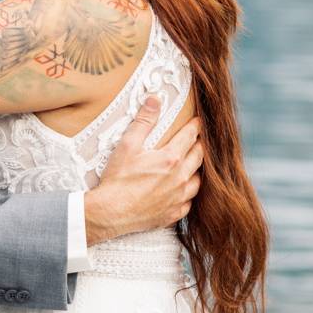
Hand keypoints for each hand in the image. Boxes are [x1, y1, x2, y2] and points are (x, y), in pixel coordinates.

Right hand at [83, 97, 202, 243]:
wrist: (111, 212)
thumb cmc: (118, 179)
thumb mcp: (127, 145)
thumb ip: (144, 121)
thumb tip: (155, 99)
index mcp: (170, 159)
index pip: (190, 137)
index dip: (195, 127)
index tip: (199, 121)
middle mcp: (180, 178)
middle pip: (199, 157)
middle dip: (200, 146)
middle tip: (200, 140)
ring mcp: (178, 198)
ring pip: (198, 181)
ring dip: (198, 171)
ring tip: (195, 165)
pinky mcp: (173, 214)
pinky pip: (189, 203)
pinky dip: (189, 194)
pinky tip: (184, 191)